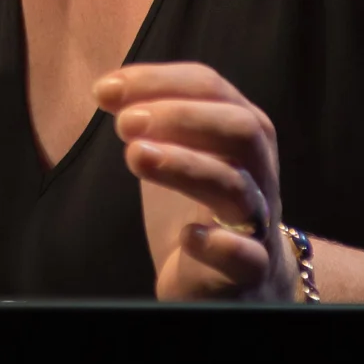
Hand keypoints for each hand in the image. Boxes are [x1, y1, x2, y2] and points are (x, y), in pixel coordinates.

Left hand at [93, 62, 295, 301]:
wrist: (232, 282)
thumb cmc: (199, 205)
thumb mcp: (176, 154)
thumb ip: (152, 122)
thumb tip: (108, 90)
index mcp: (241, 131)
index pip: (211, 87)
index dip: (159, 81)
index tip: (105, 89)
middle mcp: (258, 170)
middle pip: (240, 128)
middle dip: (181, 116)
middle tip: (125, 122)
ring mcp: (258, 222)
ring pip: (238, 187)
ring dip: (186, 166)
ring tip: (135, 156)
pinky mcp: (250, 271)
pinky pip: (248, 257)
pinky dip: (220, 245)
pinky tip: (188, 235)